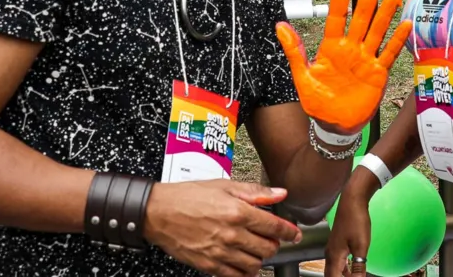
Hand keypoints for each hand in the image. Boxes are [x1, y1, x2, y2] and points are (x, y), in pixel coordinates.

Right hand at [143, 180, 301, 276]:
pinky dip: (244, 273)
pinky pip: (235, 276)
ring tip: (255, 250)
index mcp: (238, 212)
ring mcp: (220, 252)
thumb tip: (280, 193)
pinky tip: (243, 264)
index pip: (274, 227)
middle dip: (273, 244)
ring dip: (260, 259)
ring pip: (254, 265)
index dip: (289, 231)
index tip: (294, 233)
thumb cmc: (187, 196)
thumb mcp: (224, 185)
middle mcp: (231, 234)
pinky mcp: (208, 265)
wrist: (158, 212)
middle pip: (267, 248)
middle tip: (270, 239)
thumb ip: (256, 192)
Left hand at [277, 0, 411, 133]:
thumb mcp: (302, 76)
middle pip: (362, 16)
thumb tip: (280, 26)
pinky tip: (405, 25)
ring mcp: (366, 59)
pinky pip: (389, 54)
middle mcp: (350, 48)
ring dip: (386, 13)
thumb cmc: (318, 102)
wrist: (334, 125)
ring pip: (378, 31)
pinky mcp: (378, 73)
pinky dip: (397, 40)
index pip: (337, 15)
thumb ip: (294, 50)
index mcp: (331, 47)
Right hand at [324, 179, 372, 276]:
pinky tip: (352, 270)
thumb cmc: (356, 221)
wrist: (352, 201)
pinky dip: (344, 270)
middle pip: (331, 275)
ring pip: (334, 270)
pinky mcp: (337, 244)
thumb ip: (359, 266)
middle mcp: (329, 254)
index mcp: (334, 256)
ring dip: (342, 276)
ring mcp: (332, 248)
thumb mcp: (361, 246)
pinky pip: (338, 262)